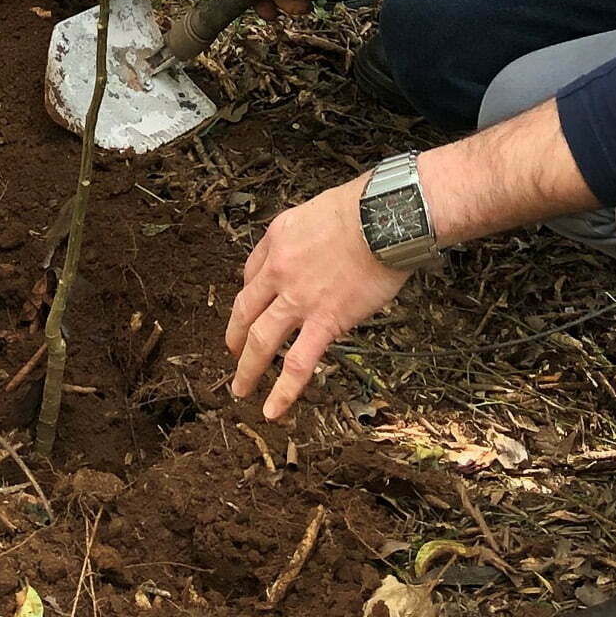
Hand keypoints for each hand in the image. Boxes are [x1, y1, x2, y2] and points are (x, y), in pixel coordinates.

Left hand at [227, 179, 406, 418]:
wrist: (383, 217)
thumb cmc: (361, 206)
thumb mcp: (314, 209)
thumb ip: (301, 233)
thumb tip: (306, 252)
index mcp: (277, 240)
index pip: (252, 274)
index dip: (250, 296)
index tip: (252, 309)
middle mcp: (279, 271)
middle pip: (245, 310)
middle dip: (235, 336)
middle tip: (233, 352)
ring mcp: (299, 299)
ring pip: (262, 341)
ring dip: (248, 368)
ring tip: (240, 388)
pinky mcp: (325, 322)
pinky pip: (298, 364)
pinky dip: (283, 391)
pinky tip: (272, 410)